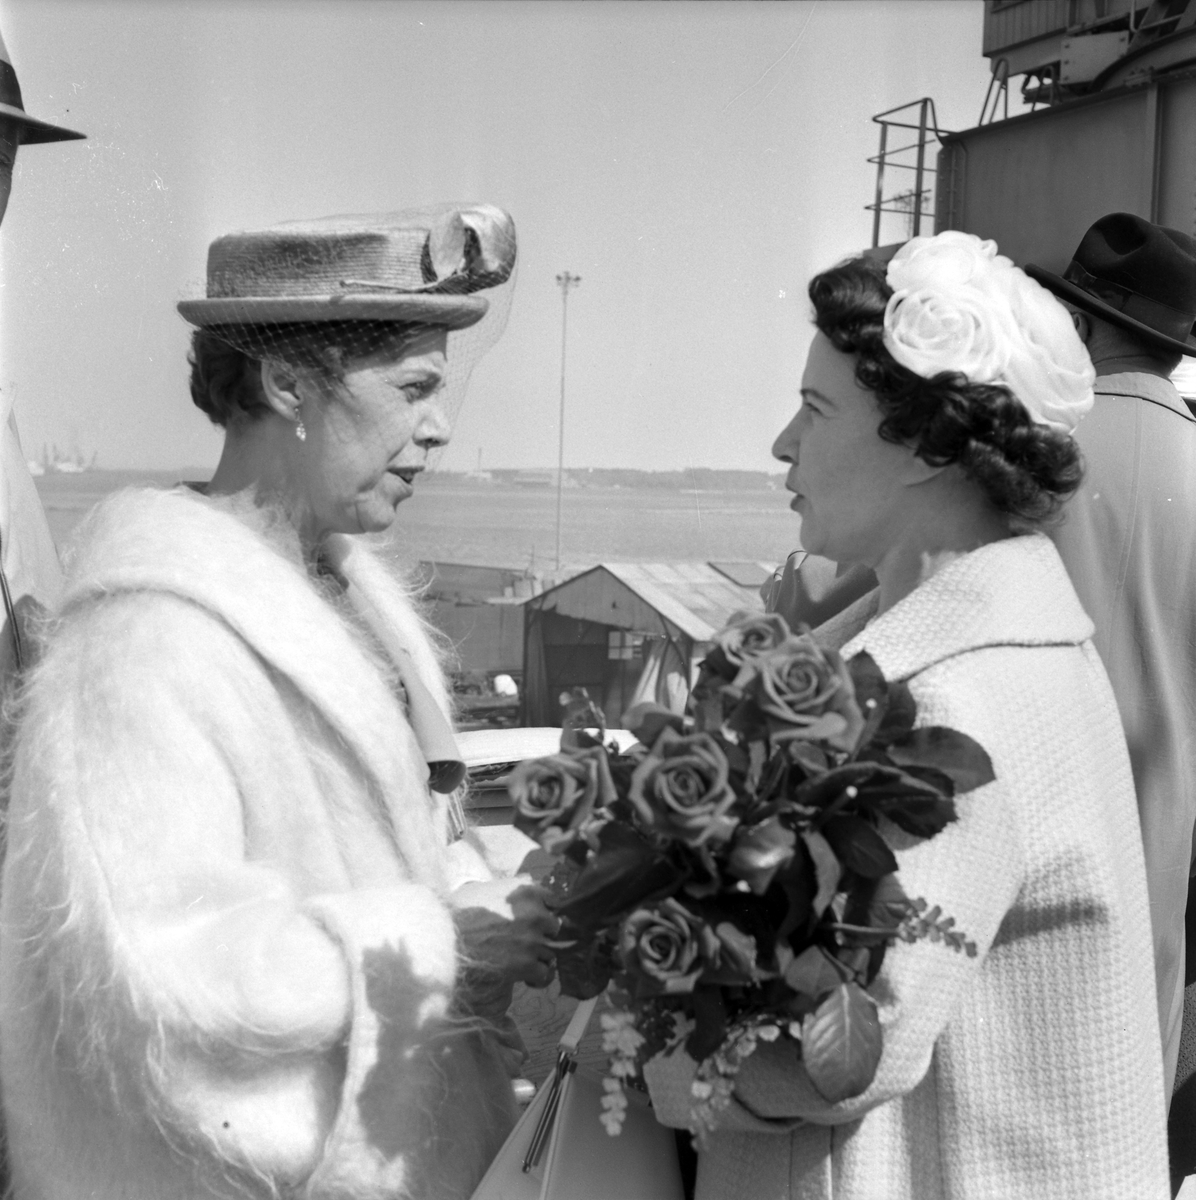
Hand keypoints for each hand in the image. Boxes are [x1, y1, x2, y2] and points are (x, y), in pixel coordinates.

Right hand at [450, 876, 559, 1016]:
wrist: (444, 940)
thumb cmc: (459, 913)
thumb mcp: (485, 888)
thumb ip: (509, 887)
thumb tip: (524, 885)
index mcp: (527, 892)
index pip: (554, 900)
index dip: (546, 912)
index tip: (538, 921)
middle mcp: (536, 914)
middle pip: (554, 927)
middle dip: (543, 935)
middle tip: (526, 943)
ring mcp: (532, 940)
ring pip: (551, 952)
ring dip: (539, 958)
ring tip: (522, 962)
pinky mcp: (526, 964)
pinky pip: (544, 973)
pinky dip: (536, 977)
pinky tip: (523, 977)